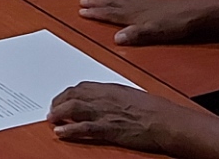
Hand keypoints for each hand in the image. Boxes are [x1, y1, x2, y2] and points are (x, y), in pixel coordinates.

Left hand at [50, 81, 208, 151]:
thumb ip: (116, 96)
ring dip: (59, 113)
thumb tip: (106, 99)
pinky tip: (61, 132)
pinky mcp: (108, 129)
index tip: (63, 98)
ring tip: (51, 119)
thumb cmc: (156, 110)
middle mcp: (104, 98)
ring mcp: (105, 113)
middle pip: (73, 95)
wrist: (167, 121)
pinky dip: (69, 129)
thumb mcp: (133, 96)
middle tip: (53, 109)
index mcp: (111, 88)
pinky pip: (83, 128)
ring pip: (73, 109)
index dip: (69, 93)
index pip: (82, 87)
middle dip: (59, 102)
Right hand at [77, 0, 218, 45]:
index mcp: (134, 15)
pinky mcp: (156, 2)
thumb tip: (117, 38)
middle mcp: (137, 6)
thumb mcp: (154, 32)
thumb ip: (135, 34)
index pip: (110, 13)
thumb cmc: (175, 25)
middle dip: (97, 3)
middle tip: (83, 1)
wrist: (195, 14)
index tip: (81, 11)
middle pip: (113, 3)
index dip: (96, 13)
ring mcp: (146, 2)